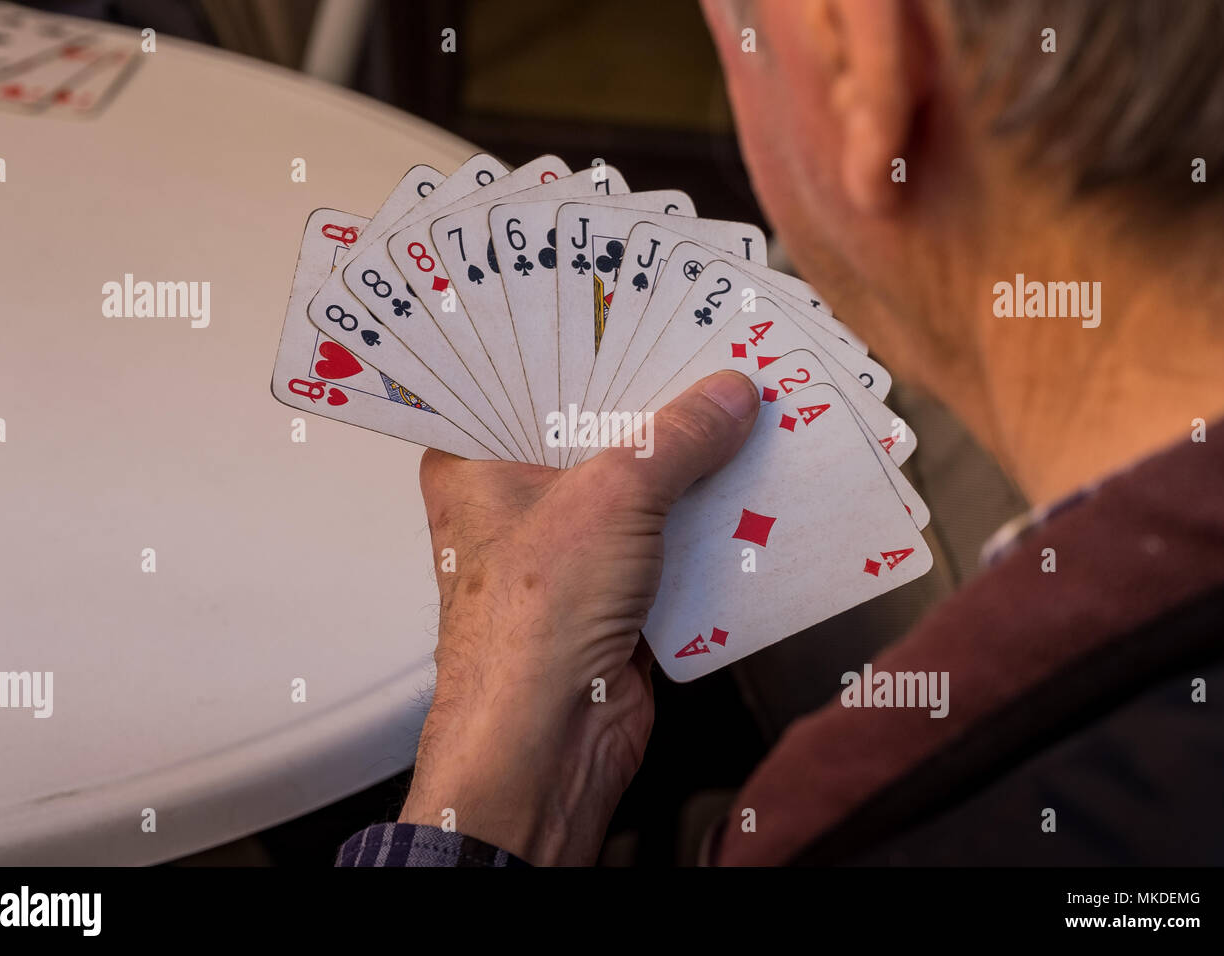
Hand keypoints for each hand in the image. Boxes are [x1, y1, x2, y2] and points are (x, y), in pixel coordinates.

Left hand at [398, 370, 760, 863]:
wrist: (550, 742)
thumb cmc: (530, 627)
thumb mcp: (611, 497)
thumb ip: (675, 437)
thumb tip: (727, 396)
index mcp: (474, 459)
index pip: (525, 377)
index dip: (581, 338)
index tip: (634, 301)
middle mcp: (514, 497)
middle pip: (590, 424)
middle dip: (652, 397)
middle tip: (707, 346)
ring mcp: (565, 543)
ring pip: (634, 481)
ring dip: (687, 457)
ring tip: (742, 401)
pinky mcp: (611, 585)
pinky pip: (666, 533)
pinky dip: (705, 514)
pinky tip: (749, 478)